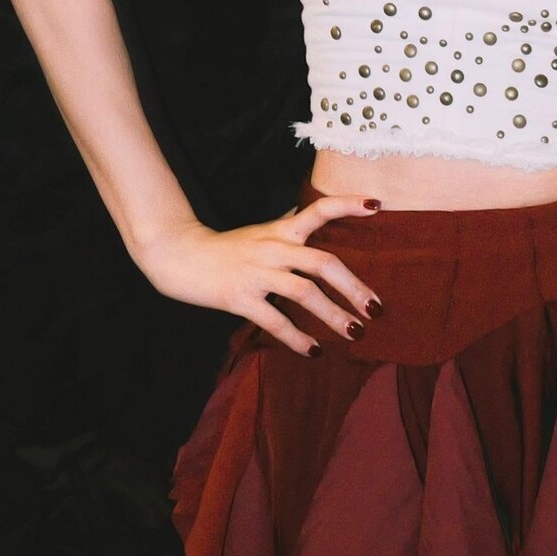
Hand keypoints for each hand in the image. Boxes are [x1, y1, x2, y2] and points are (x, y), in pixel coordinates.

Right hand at [134, 196, 383, 355]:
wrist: (179, 255)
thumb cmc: (225, 246)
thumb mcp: (260, 232)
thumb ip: (287, 228)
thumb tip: (314, 219)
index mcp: (281, 230)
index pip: (319, 209)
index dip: (348, 204)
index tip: (377, 205)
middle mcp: (274, 248)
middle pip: (323, 263)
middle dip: (354, 288)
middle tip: (377, 309)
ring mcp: (257, 273)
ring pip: (305, 293)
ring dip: (333, 315)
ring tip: (355, 333)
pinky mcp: (240, 298)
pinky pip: (275, 320)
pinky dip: (297, 338)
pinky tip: (313, 351)